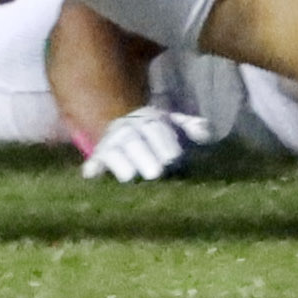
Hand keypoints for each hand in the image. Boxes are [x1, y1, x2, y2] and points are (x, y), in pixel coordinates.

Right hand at [77, 105, 212, 182]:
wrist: (126, 126)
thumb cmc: (158, 133)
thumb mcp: (174, 124)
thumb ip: (190, 127)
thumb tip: (206, 133)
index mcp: (149, 120)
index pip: (156, 129)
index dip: (164, 142)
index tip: (174, 158)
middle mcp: (128, 129)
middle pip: (135, 142)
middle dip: (144, 155)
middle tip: (156, 173)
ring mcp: (112, 142)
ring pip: (114, 152)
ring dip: (121, 163)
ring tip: (130, 176)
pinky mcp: (99, 156)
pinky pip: (94, 160)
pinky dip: (92, 166)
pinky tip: (91, 174)